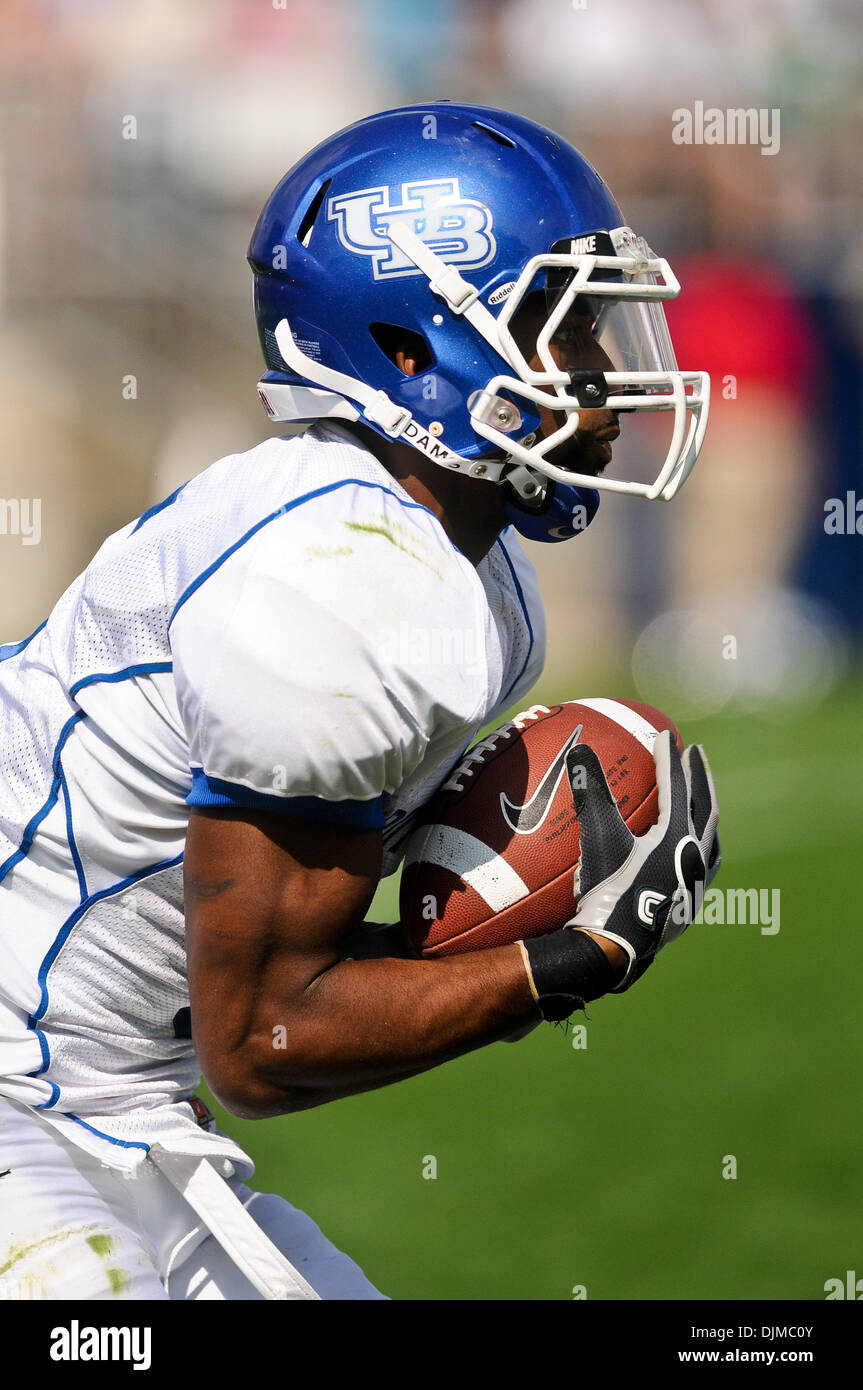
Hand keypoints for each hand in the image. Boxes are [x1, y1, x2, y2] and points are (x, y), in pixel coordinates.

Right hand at [564, 731, 719, 990]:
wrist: (618, 947)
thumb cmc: (608, 890)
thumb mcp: (598, 838)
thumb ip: (591, 792)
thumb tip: (578, 750)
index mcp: (677, 836)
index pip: (676, 787)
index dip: (670, 758)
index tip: (666, 735)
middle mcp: (694, 855)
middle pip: (704, 806)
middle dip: (700, 777)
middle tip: (696, 752)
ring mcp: (696, 882)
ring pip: (711, 837)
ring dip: (707, 811)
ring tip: (704, 800)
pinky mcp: (690, 904)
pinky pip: (704, 866)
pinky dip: (701, 848)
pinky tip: (692, 854)